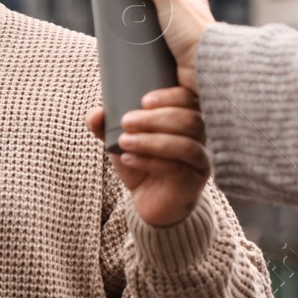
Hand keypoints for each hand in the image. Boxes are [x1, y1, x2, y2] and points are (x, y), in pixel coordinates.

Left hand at [85, 86, 209, 226]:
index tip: (144, 100)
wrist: (151, 201)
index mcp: (189, 118)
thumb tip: (95, 113)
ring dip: (151, 140)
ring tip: (124, 141)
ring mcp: (200, 161)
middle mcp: (202, 137)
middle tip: (126, 121)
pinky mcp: (193, 183)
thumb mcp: (122, 142)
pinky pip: (176, 169)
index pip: (191, 99)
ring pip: (185, 145)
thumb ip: (107, 126)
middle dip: (156, 118)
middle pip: (190, 120)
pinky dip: (149, 161)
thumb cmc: (142, 163)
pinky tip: (128, 158)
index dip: (171, 96)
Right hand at [109, 0, 216, 95]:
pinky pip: (153, 61)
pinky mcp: (173, 66)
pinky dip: (143, 60)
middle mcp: (186, 24)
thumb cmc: (196, 33)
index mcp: (189, 4)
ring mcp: (180, 45)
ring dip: (139, 42)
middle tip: (119, 17)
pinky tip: (131, 59)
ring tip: (120, 40)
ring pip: (152, 39)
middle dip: (138, 17)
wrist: (207, 70)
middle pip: (155, 15)